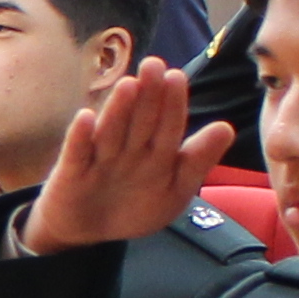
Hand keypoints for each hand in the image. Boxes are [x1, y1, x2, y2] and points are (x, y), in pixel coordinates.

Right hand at [19, 61, 229, 251]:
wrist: (88, 231)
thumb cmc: (134, 206)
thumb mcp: (174, 190)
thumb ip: (197, 160)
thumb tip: (226, 128)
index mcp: (155, 150)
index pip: (167, 124)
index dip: (172, 103)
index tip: (176, 77)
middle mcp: (128, 148)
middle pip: (140, 121)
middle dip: (148, 96)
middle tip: (154, 66)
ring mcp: (99, 158)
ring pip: (112, 132)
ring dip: (119, 110)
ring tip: (128, 85)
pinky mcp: (72, 171)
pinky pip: (77, 153)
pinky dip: (80, 137)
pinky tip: (86, 117)